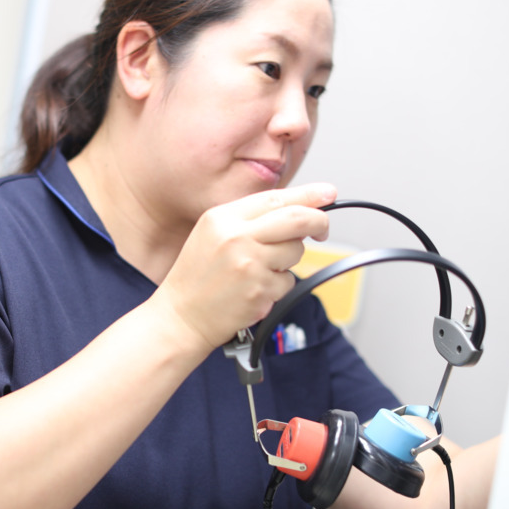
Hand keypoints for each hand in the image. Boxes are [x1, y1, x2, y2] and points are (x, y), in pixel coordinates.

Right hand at [154, 183, 335, 351]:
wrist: (181, 316)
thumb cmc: (197, 276)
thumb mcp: (212, 234)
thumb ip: (249, 219)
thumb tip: (296, 209)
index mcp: (222, 218)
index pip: (275, 198)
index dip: (308, 195)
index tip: (328, 192)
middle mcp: (236, 237)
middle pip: (297, 219)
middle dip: (319, 221)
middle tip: (322, 229)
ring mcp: (250, 264)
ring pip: (296, 251)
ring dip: (288, 260)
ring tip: (259, 270)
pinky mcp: (260, 291)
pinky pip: (288, 281)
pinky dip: (277, 286)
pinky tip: (253, 289)